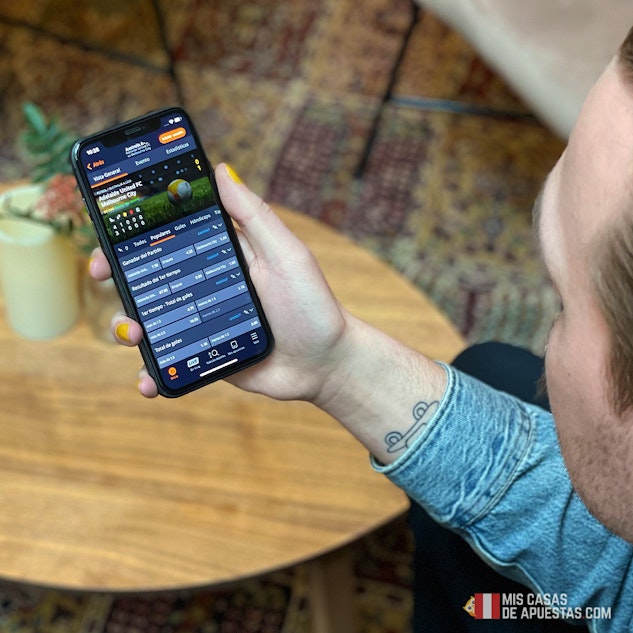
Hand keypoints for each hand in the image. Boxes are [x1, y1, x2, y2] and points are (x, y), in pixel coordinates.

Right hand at [89, 163, 351, 400]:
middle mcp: (205, 287)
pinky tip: (148, 380)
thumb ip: (254, 217)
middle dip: (116, 273)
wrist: (325, 364)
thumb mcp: (287, 255)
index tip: (110, 225)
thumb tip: (221, 169)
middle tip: (102, 273)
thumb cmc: (312, 305)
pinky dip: (152, 372)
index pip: (172, 235)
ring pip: (151, 320)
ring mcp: (202, 324)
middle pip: (150, 276)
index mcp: (222, 257)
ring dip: (128, 325)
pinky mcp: (204, 357)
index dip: (137, 229)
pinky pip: (169, 362)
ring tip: (133, 333)